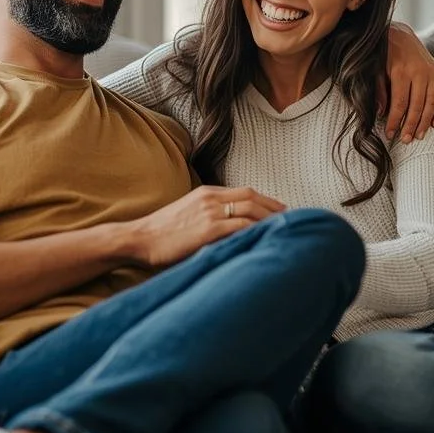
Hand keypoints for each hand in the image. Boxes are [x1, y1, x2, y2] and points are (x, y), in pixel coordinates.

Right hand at [125, 186, 285, 267]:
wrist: (138, 238)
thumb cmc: (161, 233)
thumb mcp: (188, 215)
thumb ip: (209, 216)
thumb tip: (232, 228)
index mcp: (207, 193)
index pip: (246, 192)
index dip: (268, 202)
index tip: (283, 212)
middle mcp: (211, 198)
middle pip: (254, 198)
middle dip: (277, 209)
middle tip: (294, 221)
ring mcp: (209, 213)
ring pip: (251, 210)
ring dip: (272, 220)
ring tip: (288, 231)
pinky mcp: (207, 230)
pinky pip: (241, 227)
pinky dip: (258, 232)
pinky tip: (269, 240)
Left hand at [381, 22, 433, 142]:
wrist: (400, 33)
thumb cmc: (384, 55)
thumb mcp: (376, 70)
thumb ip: (379, 90)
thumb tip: (381, 113)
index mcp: (401, 72)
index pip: (399, 104)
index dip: (395, 121)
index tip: (390, 134)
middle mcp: (420, 72)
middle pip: (417, 106)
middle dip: (411, 126)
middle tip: (406, 140)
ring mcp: (432, 72)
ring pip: (432, 103)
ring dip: (426, 122)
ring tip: (419, 136)